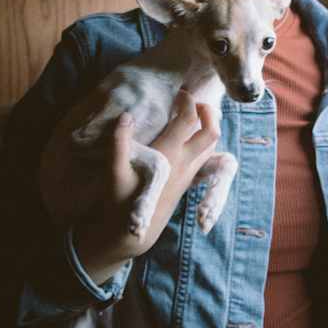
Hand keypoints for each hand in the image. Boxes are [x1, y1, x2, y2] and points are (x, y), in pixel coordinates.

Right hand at [40, 89, 220, 279]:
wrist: (134, 234)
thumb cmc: (121, 201)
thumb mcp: (114, 171)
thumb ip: (119, 142)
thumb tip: (126, 116)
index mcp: (170, 155)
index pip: (189, 119)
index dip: (187, 101)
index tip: (177, 93)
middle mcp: (186, 163)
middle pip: (212, 131)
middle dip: (208, 112)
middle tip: (194, 103)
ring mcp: (189, 174)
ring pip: (212, 145)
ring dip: (208, 127)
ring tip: (193, 117)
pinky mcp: (187, 183)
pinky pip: (205, 157)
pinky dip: (203, 142)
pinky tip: (186, 139)